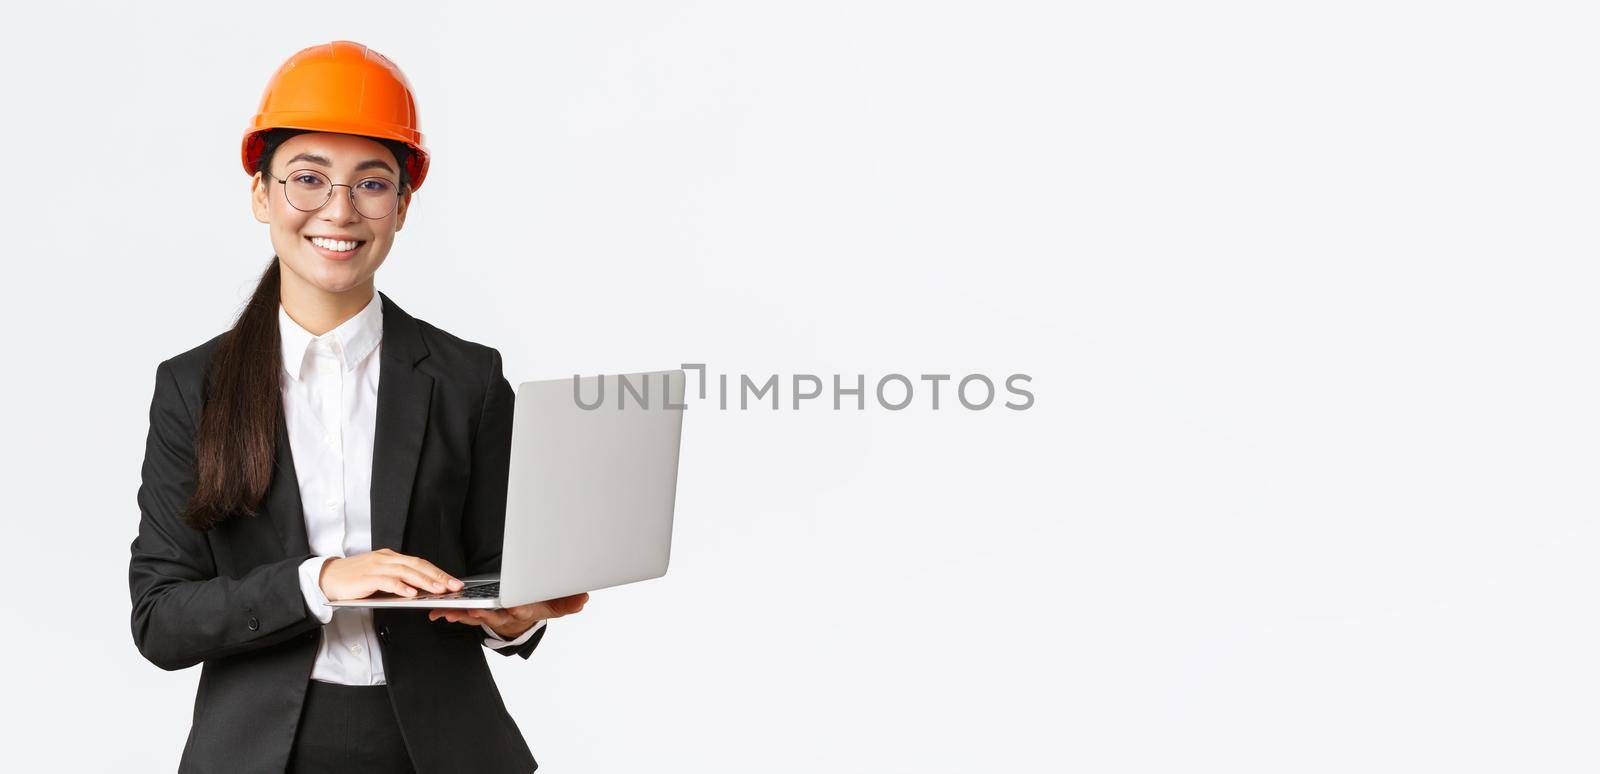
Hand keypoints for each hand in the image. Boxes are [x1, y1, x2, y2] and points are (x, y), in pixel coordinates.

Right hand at [319, 548, 463, 600]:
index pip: (420, 562)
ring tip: (439, 590)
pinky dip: (401, 587)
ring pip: (406, 572)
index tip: (453, 581)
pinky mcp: (367, 577)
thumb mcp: (379, 576)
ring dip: (424, 582)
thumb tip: (419, 590)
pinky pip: (388, 581)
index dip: (438, 572)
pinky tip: (412, 593)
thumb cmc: (353, 579)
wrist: (326, 578)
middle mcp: (386, 558)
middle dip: (438, 576)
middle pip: (417, 565)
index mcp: (390, 557)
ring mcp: (377, 566)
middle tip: (454, 586)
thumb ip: (397, 579)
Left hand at [430, 592, 589, 639]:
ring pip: (475, 617)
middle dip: (485, 614)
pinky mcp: (478, 613)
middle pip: (495, 616)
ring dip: (461, 615)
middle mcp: (506, 616)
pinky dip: (451, 613)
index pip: (522, 611)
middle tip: (475, 612)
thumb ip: (569, 602)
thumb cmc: (538, 605)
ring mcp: (490, 617)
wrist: (522, 616)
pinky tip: (438, 612)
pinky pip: (463, 614)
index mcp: (525, 611)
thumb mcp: (557, 604)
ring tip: (448, 612)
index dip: (517, 609)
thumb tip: (583, 598)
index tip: (512, 606)